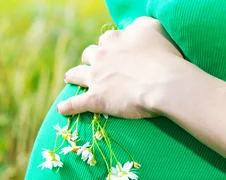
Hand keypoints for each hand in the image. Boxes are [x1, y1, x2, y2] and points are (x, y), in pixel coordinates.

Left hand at [58, 16, 183, 118]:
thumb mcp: (153, 28)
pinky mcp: (96, 99)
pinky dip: (68, 107)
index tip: (115, 52)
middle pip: (89, 55)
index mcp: (114, 39)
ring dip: (73, 75)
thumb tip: (132, 28)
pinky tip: (61, 109)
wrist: (163, 83)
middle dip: (90, 59)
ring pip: (78, 75)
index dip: (110, 47)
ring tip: (69, 78)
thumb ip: (140, 25)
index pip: (107, 40)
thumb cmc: (164, 56)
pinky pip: (76, 104)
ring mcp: (96, 78)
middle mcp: (101, 56)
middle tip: (91, 65)